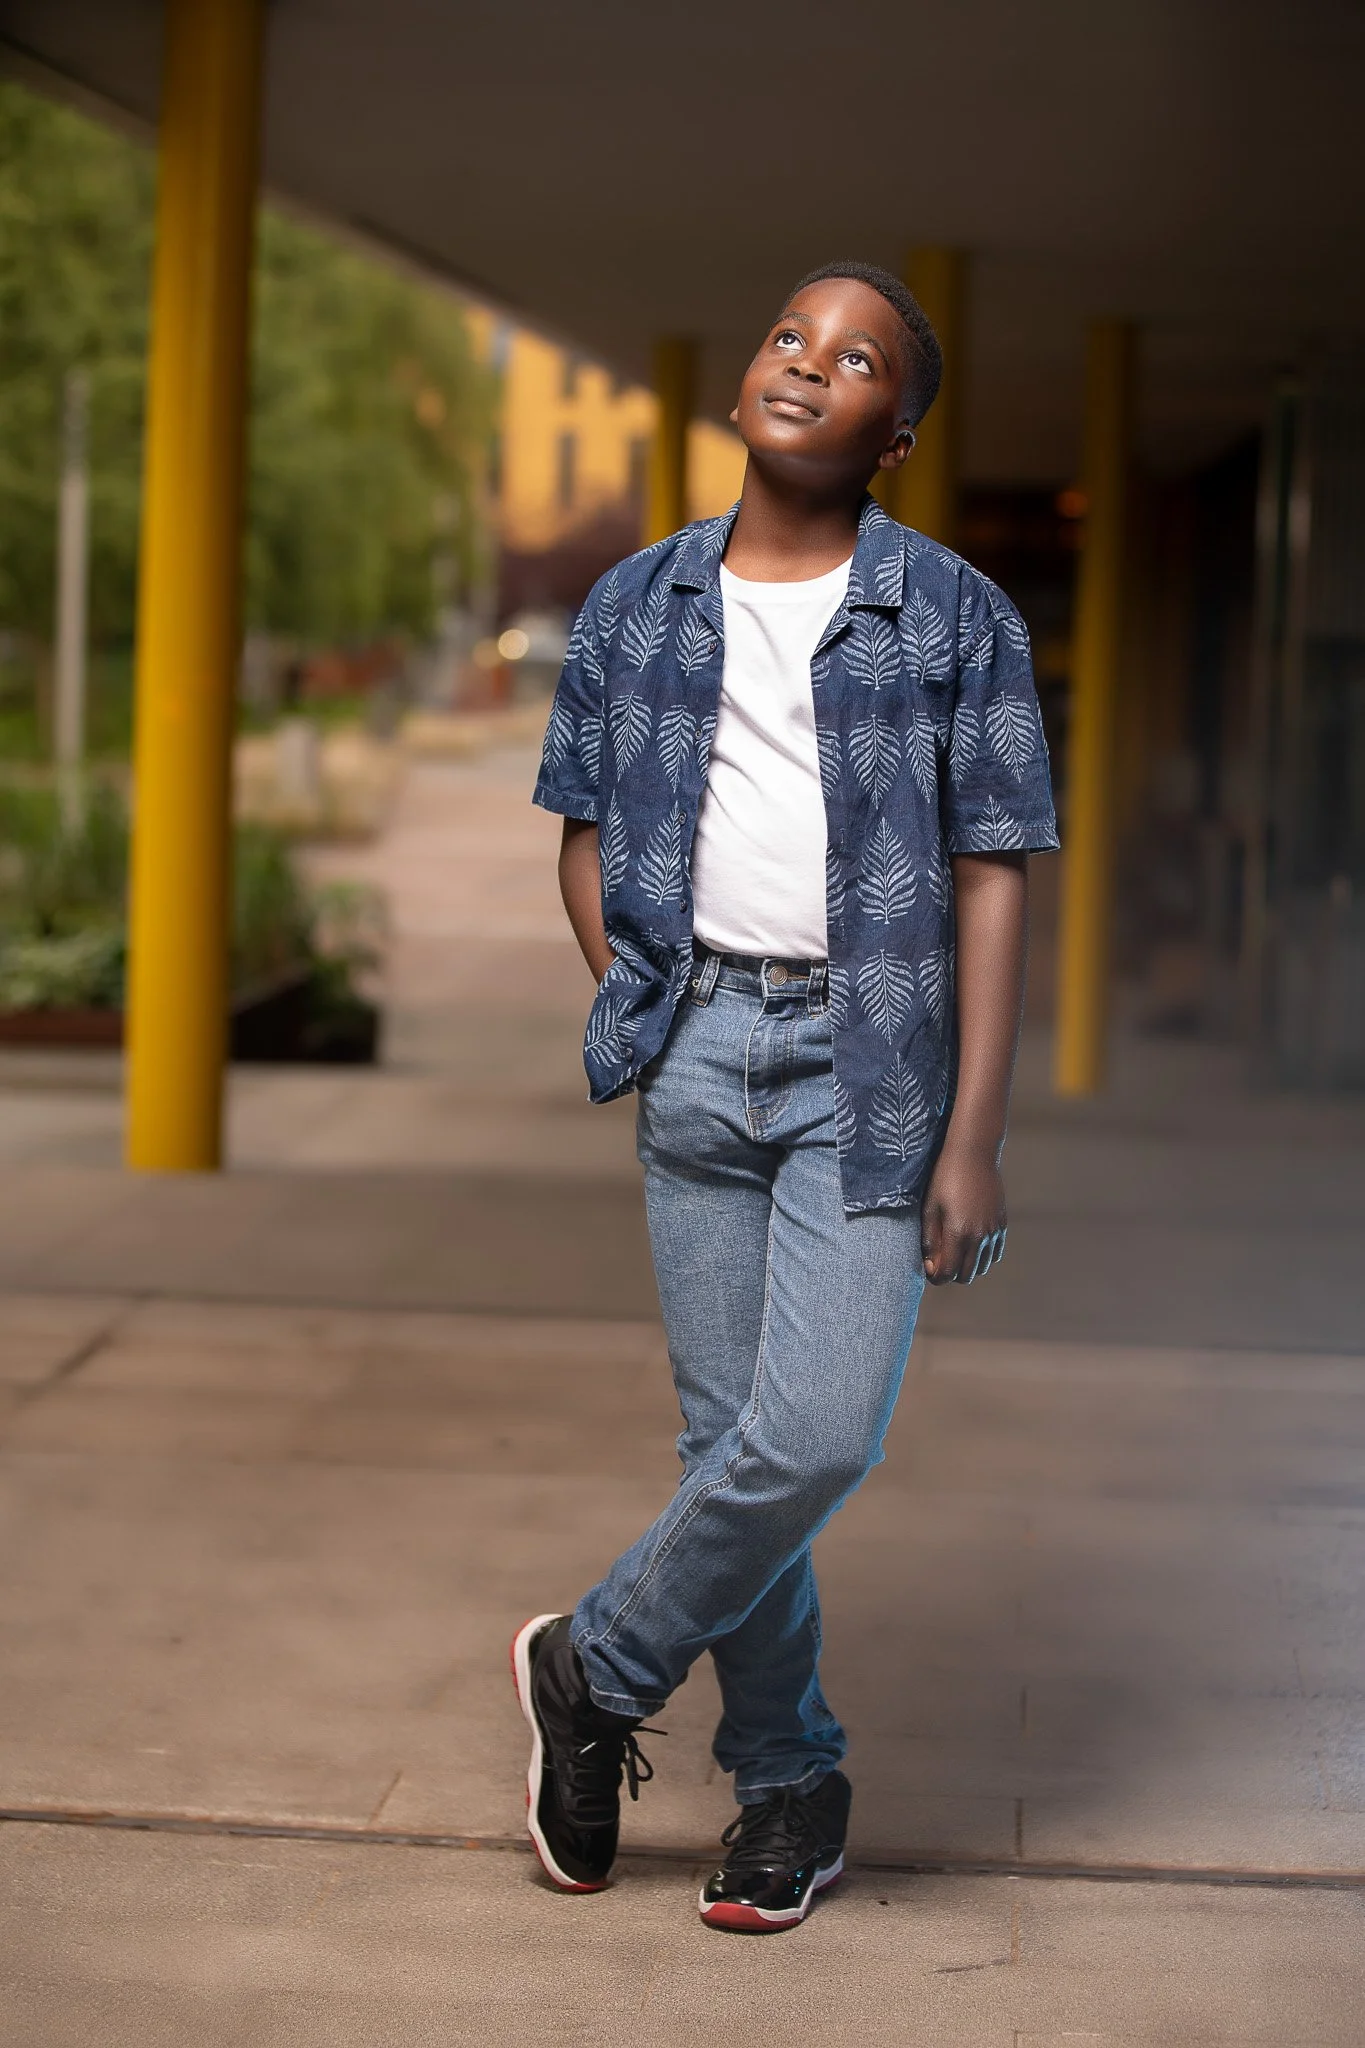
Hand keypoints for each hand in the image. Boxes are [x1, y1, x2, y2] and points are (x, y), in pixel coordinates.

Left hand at [922, 1142, 1006, 1285]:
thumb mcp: (930, 1207)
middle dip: (951, 1274)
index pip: (948, 1273)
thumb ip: (930, 1239)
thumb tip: (930, 1263)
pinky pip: (994, 1253)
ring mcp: (994, 1231)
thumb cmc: (946, 1177)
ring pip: (982, 1267)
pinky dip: (983, 1256)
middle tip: (940, 1261)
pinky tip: (971, 1244)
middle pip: (967, 1275)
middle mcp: (980, 1236)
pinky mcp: (1002, 1223)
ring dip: (968, 1266)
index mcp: (959, 1233)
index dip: (936, 1276)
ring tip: (955, 1252)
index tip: (928, 1268)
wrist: (974, 1154)